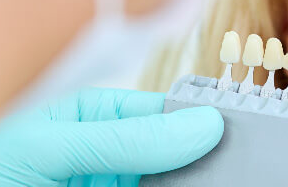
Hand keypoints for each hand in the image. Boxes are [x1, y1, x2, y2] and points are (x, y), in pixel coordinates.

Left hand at [0, 88, 222, 185]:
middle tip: (238, 156)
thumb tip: (200, 124)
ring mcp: (123, 184)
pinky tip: (204, 185)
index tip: (227, 125)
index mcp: (94, 117)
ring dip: (202, 176)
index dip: (194, 114)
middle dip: (203, 151)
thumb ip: (123, 137)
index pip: (158, 108)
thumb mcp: (50, 149)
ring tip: (228, 174)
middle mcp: (114, 153)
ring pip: (178, 177)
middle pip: (176, 146)